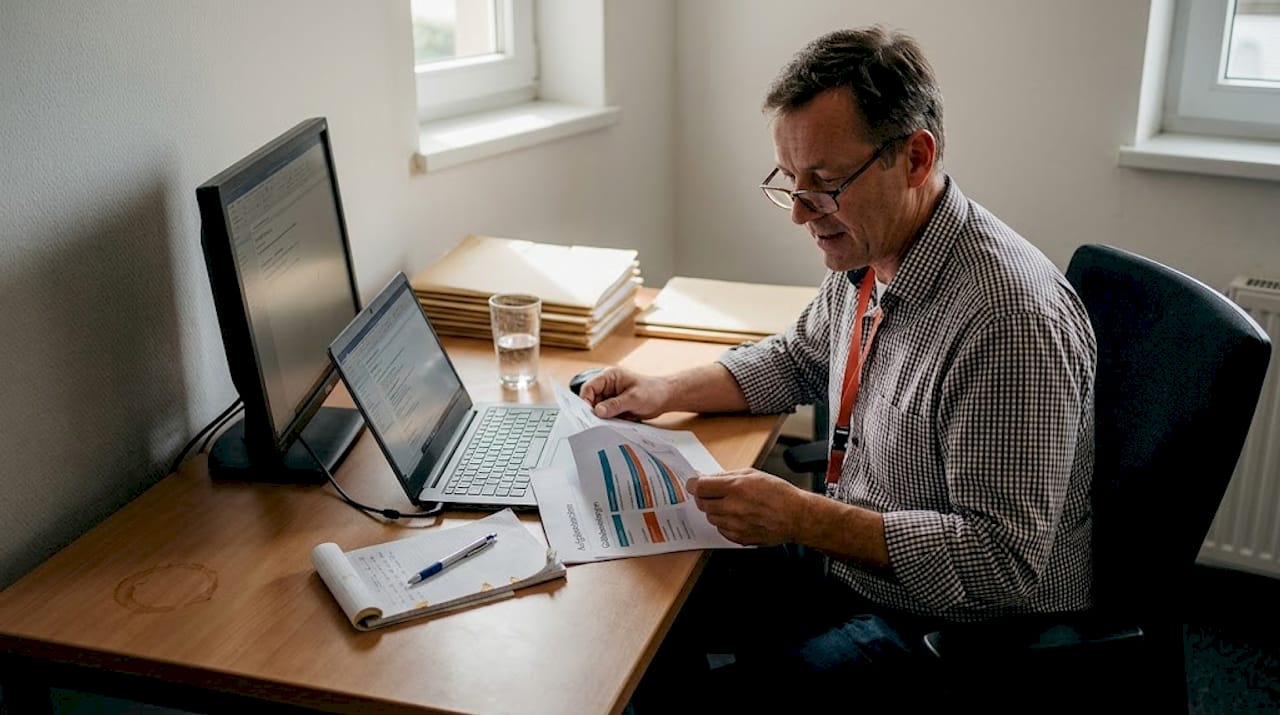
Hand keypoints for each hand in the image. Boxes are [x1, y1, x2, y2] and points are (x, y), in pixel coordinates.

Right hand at [578, 367, 669, 420]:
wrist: (665, 398)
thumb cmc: (653, 392)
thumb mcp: (633, 398)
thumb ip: (615, 404)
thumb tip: (598, 411)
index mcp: (609, 376)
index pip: (589, 387)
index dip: (585, 401)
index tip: (589, 414)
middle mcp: (607, 385)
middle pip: (591, 400)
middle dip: (594, 411)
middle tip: (598, 423)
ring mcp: (610, 396)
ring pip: (597, 409)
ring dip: (602, 417)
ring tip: (610, 422)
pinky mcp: (614, 406)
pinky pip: (605, 414)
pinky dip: (608, 420)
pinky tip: (615, 423)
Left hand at [685, 469, 809, 545]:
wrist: (796, 516)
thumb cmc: (778, 493)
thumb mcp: (753, 474)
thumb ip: (727, 476)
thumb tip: (709, 478)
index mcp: (736, 487)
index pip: (700, 487)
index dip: (694, 485)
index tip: (694, 484)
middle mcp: (733, 507)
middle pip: (702, 503)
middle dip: (705, 497)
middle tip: (714, 494)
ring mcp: (735, 525)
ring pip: (710, 517)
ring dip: (715, 510)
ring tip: (732, 505)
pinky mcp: (739, 538)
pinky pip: (721, 530)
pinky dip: (725, 523)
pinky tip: (738, 517)